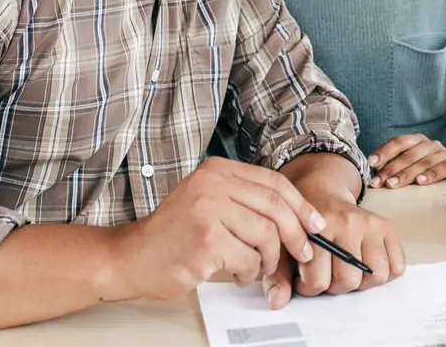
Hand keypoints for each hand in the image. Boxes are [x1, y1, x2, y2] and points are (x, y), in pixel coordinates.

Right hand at [110, 157, 324, 301]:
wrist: (130, 257)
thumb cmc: (173, 235)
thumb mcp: (209, 202)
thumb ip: (245, 201)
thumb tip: (299, 217)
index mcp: (216, 170)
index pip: (274, 182)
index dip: (300, 205)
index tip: (315, 224)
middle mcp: (212, 184)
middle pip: (275, 206)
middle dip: (296, 234)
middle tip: (301, 253)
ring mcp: (208, 211)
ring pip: (266, 235)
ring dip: (268, 259)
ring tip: (255, 268)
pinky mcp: (206, 240)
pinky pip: (248, 259)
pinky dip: (249, 272)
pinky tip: (237, 274)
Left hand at [262, 194, 405, 306]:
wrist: (320, 191)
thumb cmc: (304, 223)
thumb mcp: (284, 244)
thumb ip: (277, 275)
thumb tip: (277, 302)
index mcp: (319, 228)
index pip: (318, 280)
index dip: (309, 288)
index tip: (305, 278)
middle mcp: (348, 223)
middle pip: (349, 281)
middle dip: (335, 286)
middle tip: (327, 273)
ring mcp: (371, 224)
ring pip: (376, 276)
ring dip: (361, 281)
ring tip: (347, 269)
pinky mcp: (387, 227)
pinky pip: (397, 266)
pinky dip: (384, 272)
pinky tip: (366, 264)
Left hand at [368, 134, 445, 187]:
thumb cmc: (427, 172)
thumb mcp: (411, 167)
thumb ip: (394, 168)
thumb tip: (373, 177)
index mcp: (417, 141)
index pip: (399, 142)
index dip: (384, 151)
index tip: (371, 162)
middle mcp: (430, 144)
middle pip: (408, 154)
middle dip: (391, 169)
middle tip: (378, 181)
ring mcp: (444, 153)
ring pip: (423, 162)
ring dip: (406, 174)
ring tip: (393, 184)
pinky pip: (443, 168)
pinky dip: (431, 175)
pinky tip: (421, 182)